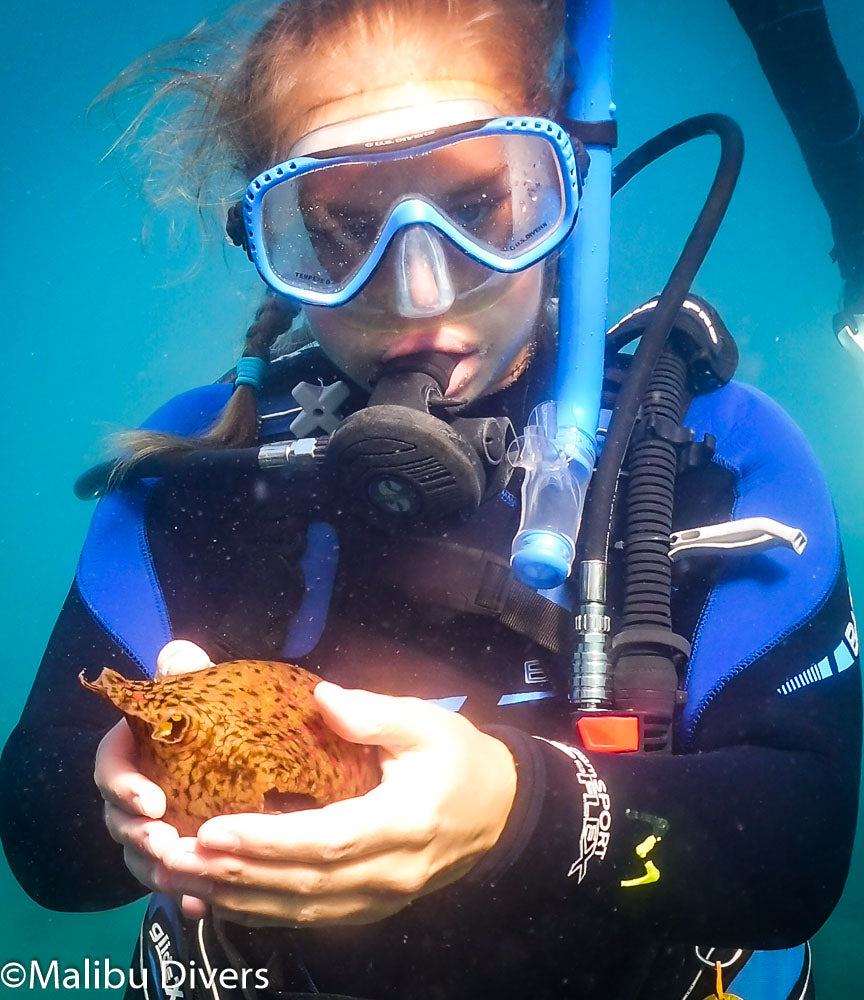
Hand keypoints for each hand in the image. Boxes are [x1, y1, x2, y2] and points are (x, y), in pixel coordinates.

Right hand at [93, 640, 212, 909]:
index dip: (122, 785)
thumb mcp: (210, 691)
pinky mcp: (183, 853)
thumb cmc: (223, 714)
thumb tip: (177, 657)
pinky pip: (177, 880)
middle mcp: (140, 790)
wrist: (256, 749)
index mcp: (138, 749)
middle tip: (166, 845)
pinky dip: (186, 895)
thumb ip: (189, 674)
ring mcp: (158, 825)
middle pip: (120, 819)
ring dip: (157, 871)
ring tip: (183, 881)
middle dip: (137, 836)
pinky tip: (202, 905)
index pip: (111, 764)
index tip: (153, 800)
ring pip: (142, 856)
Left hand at [161, 683, 517, 927]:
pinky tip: (218, 898)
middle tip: (173, 855)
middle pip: (303, 884)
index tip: (214, 827)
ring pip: (298, 909)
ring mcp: (379, 899)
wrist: (498, 808)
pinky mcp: (369, 908)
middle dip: (234, 873)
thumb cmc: (458, 757)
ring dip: (235, 897)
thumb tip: (323, 698)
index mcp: (405, 822)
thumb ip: (376, 713)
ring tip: (179, 878)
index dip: (270, 839)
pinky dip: (259, 910)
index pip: (328, 840)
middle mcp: (389, 873)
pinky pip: (307, 917)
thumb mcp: (426, 722)